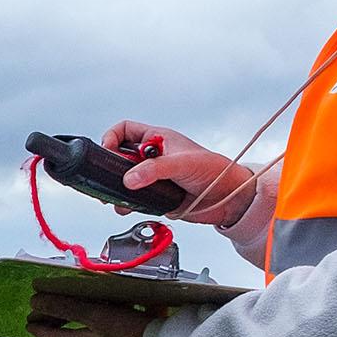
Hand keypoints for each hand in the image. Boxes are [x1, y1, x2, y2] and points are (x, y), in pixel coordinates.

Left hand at [26, 293, 155, 336]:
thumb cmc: (132, 336)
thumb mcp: (95, 316)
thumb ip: (65, 307)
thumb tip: (36, 301)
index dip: (42, 330)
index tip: (30, 324)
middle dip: (63, 332)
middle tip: (54, 322)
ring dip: (90, 332)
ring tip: (90, 321)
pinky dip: (118, 332)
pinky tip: (130, 321)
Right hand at [100, 120, 252, 221]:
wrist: (228, 199)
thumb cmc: (214, 170)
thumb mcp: (184, 163)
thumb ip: (156, 169)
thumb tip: (130, 178)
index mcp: (157, 139)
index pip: (125, 130)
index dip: (112, 137)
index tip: (108, 150)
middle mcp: (152, 157)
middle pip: (118, 156)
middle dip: (110, 167)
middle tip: (108, 177)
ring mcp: (151, 178)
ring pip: (122, 180)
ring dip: (115, 188)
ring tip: (115, 196)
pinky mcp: (153, 196)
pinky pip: (131, 199)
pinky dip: (125, 204)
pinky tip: (127, 206)